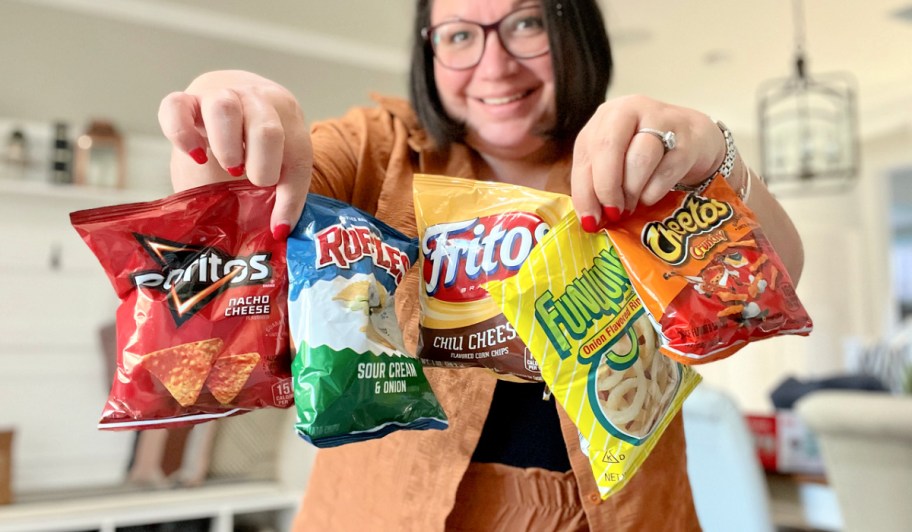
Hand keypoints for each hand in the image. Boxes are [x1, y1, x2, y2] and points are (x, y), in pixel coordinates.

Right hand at [158, 70, 311, 236]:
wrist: (228, 103)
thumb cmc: (253, 146)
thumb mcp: (274, 163)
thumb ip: (278, 194)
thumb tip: (279, 234)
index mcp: (287, 117)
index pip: (298, 154)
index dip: (291, 196)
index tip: (278, 225)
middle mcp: (256, 99)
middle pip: (266, 128)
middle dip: (261, 165)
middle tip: (250, 180)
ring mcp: (219, 95)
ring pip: (224, 108)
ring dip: (228, 146)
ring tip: (230, 167)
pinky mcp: (186, 100)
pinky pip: (176, 107)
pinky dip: (183, 134)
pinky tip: (196, 155)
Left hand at [570, 94, 724, 230]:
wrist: (694, 138)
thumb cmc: (646, 152)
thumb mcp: (616, 159)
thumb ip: (598, 181)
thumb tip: (590, 217)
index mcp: (606, 116)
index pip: (585, 152)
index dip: (584, 191)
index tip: (589, 221)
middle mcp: (630, 110)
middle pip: (607, 147)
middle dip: (606, 188)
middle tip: (612, 213)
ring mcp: (662, 120)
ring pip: (638, 158)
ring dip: (631, 191)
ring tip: (631, 206)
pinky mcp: (688, 139)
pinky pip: (665, 171)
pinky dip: (654, 191)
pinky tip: (650, 197)